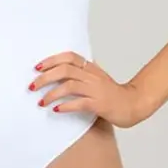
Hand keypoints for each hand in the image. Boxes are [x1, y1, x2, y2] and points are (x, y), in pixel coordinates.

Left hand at [29, 51, 149, 128]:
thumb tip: (59, 74)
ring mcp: (96, 90)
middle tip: (32, 86)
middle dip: (45, 78)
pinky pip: (79, 103)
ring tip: (41, 101)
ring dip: (52, 94)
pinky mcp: (99, 104)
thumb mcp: (97, 79)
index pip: (69, 57)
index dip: (51, 60)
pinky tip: (56, 110)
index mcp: (91, 68)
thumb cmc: (113, 94)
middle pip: (65, 70)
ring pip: (69, 86)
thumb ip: (81, 75)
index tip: (37, 68)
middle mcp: (93, 77)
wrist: (134, 104)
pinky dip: (65, 106)